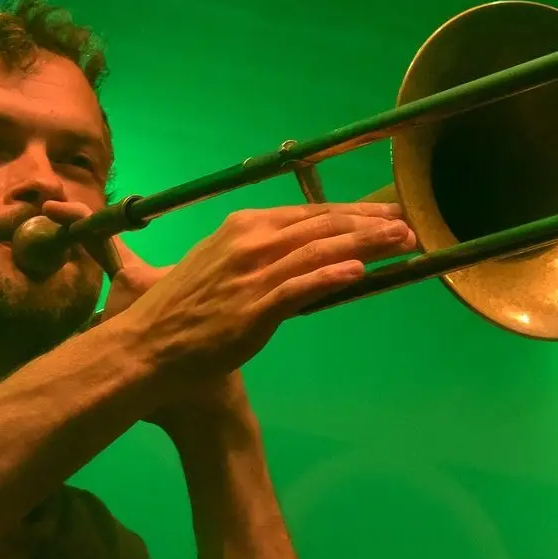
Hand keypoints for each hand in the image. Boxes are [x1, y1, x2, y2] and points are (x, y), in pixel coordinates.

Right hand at [43, 197, 416, 414]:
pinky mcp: (255, 307)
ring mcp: (253, 273)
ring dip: (367, 246)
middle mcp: (251, 241)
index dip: (352, 213)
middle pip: (323, 226)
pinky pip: (301, 287)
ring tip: (402, 244)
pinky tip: (361, 273)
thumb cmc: (183, 310)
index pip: (309, 213)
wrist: (149, 345)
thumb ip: (260, 255)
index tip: (385, 215)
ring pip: (320, 251)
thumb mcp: (219, 266)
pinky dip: (332, 276)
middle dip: (370, 225)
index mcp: (243, 226)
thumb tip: (302, 252)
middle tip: (408, 224)